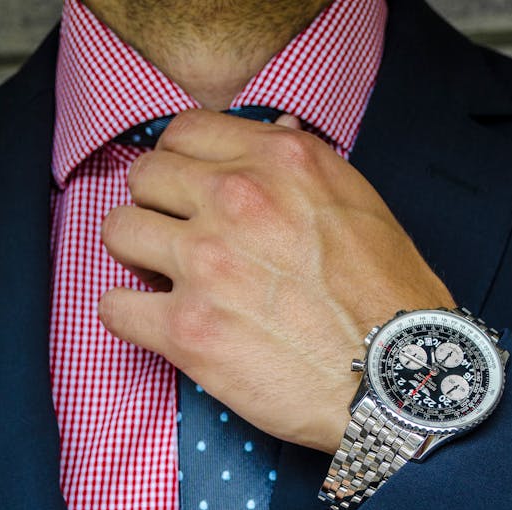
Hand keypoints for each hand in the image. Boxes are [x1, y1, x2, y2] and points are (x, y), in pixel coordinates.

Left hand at [98, 109, 453, 453]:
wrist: (397, 378)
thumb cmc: (388, 296)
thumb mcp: (358, 203)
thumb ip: (304, 164)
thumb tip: (276, 129)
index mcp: (276, 163)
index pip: (184, 133)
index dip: (180, 164)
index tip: (187, 193)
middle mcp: (234, 201)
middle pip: (144, 179)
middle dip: (155, 208)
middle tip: (177, 242)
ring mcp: (205, 265)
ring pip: (118, 233)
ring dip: (136, 257)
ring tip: (164, 281)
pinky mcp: (187, 330)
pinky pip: (114, 307)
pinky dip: (129, 315)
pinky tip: (156, 323)